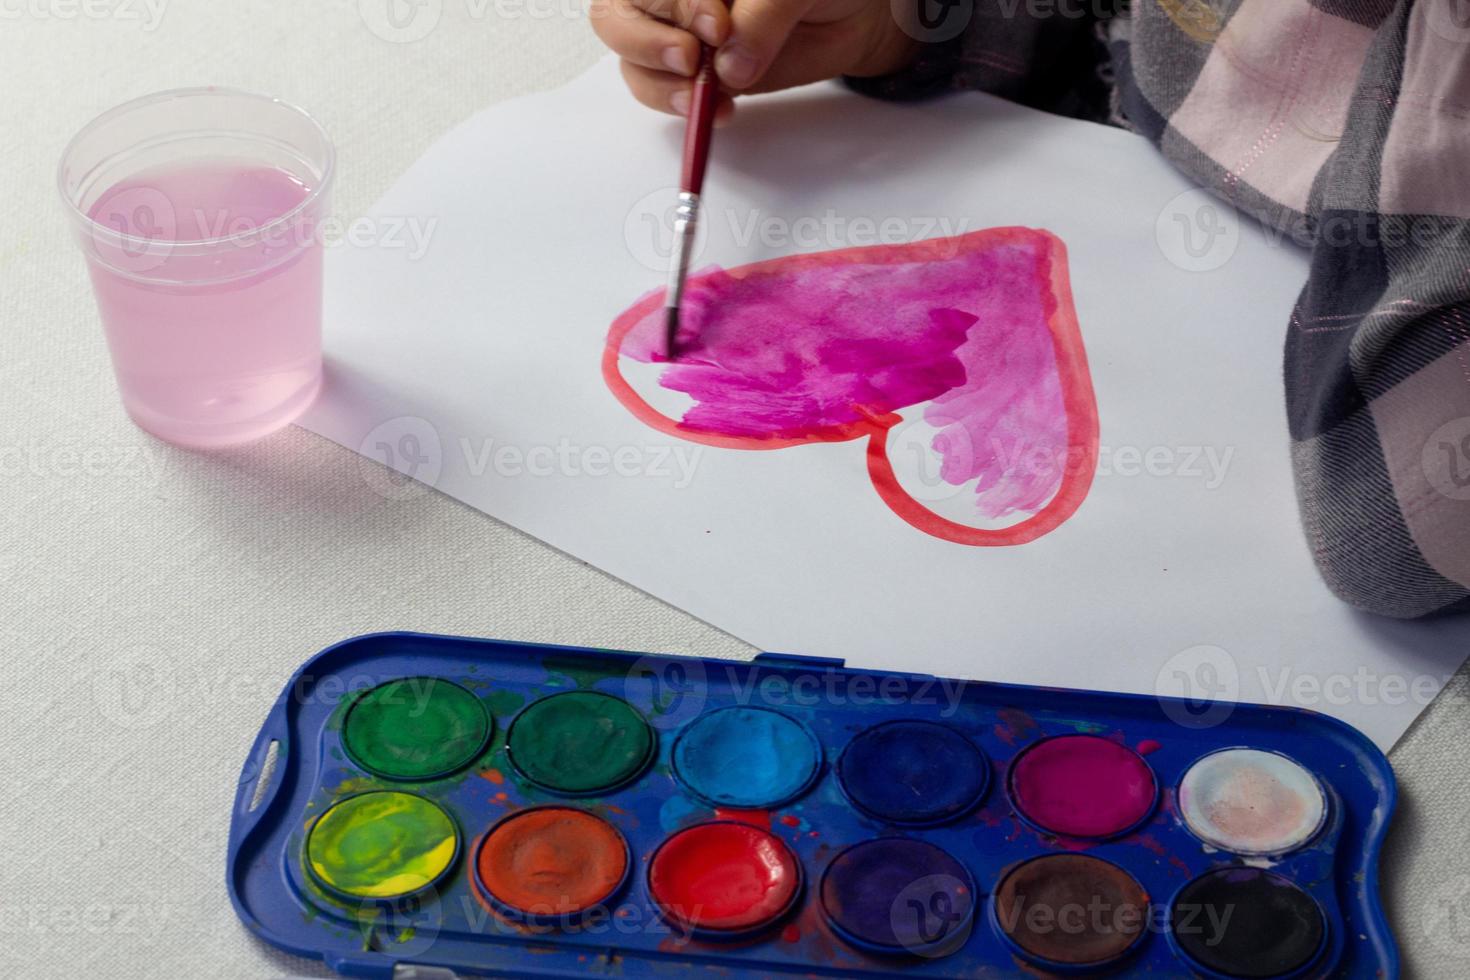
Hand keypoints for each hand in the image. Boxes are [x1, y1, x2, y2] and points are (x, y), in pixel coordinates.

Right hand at [590, 0, 919, 118]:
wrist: (856, 14)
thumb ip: (764, 16)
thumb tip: (731, 66)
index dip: (675, 5)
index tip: (715, 26)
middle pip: (617, 18)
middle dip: (647, 43)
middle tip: (691, 61)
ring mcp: (679, 35)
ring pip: (634, 62)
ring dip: (663, 85)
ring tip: (708, 94)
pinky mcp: (697, 75)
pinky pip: (666, 94)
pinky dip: (685, 107)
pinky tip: (721, 107)